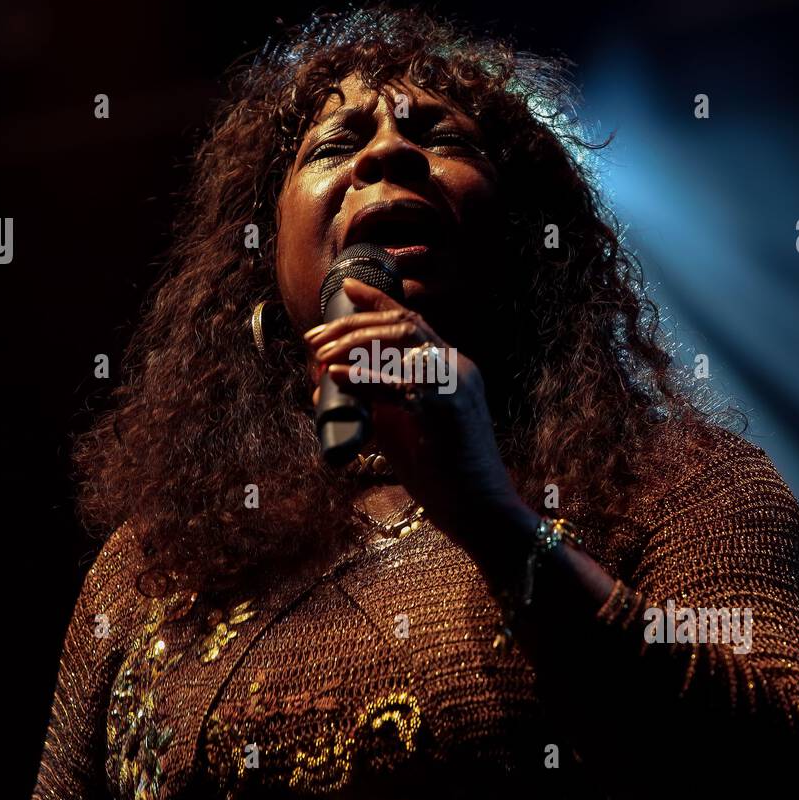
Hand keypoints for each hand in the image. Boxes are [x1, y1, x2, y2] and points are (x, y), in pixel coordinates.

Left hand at [306, 277, 526, 545]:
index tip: (348, 287)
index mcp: (453, 369)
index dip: (379, 300)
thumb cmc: (444, 477)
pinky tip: (337, 375)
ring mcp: (456, 385)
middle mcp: (458, 368)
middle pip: (402, 326)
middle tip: (315, 338)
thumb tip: (325, 382)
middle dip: (352, 325)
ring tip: (320, 354)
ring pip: (400, 344)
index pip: (414, 322)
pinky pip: (398, 384)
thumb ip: (372, 402)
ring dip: (353, 344)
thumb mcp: (402, 429)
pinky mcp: (447, 409)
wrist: (484, 512)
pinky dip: (363, 377)